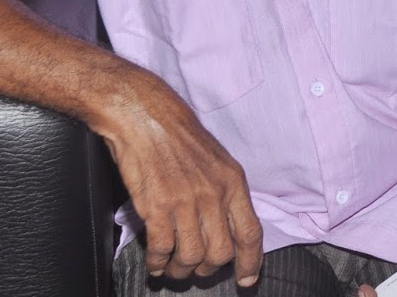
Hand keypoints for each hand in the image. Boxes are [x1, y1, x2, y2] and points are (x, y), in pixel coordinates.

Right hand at [96, 83, 263, 285]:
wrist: (146, 117)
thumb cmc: (180, 137)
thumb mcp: (217, 161)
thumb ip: (225, 194)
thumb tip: (229, 228)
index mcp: (233, 182)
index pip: (250, 232)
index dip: (250, 262)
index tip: (246, 280)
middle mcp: (214, 194)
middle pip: (221, 252)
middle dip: (208, 270)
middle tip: (196, 270)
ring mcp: (185, 201)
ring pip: (191, 257)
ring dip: (181, 270)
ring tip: (173, 268)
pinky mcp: (156, 206)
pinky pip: (161, 249)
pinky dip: (157, 262)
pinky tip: (155, 262)